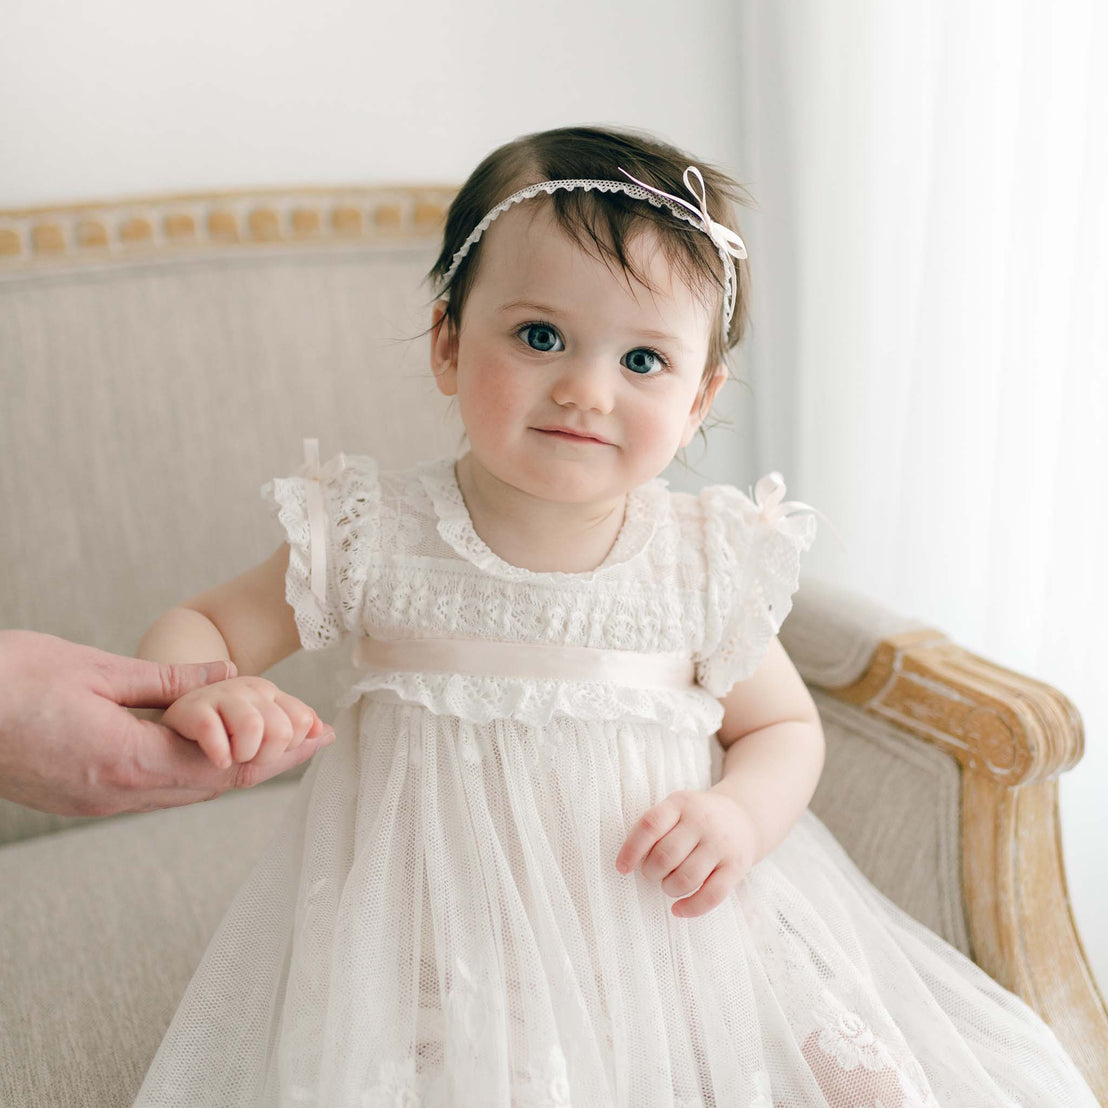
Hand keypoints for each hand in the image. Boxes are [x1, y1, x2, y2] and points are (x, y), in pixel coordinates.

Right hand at [0, 630, 333, 816]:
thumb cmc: (7, 680)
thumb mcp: (94, 668)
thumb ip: (167, 680)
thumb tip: (227, 676)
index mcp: (125, 761)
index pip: (224, 764)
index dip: (278, 750)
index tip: (317, 734)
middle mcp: (116, 794)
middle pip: (215, 785)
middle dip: (272, 762)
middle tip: (317, 739)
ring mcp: (97, 802)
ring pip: (188, 791)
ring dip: (240, 769)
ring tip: (283, 745)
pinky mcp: (83, 797)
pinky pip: (158, 790)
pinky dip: (200, 772)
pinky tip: (219, 754)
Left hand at [614, 786, 759, 918]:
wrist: (744, 817)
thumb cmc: (696, 818)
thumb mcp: (676, 808)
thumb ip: (655, 828)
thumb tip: (630, 862)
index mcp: (680, 804)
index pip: (650, 825)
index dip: (631, 850)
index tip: (622, 868)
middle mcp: (702, 822)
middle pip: (666, 856)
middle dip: (651, 872)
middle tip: (653, 873)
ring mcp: (721, 845)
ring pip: (686, 878)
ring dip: (669, 888)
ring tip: (669, 884)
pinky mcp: (737, 867)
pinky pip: (711, 896)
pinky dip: (691, 908)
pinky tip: (678, 910)